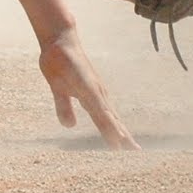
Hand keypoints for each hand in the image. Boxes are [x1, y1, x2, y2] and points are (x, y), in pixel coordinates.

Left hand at [38, 27, 138, 149]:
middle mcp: (98, 92)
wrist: (62, 41)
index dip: (111, 131)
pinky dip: (113, 122)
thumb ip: (63, 104)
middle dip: (124, 135)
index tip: (119, 145)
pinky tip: (115, 129)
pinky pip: (106, 110)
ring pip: (113, 115)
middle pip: (113, 118)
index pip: (102, 116)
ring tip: (130, 145)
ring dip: (121, 130)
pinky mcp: (95, 91)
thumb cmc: (58, 61)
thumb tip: (69, 126)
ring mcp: (98, 92)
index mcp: (90, 91)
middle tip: (136, 151)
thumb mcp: (56, 83)